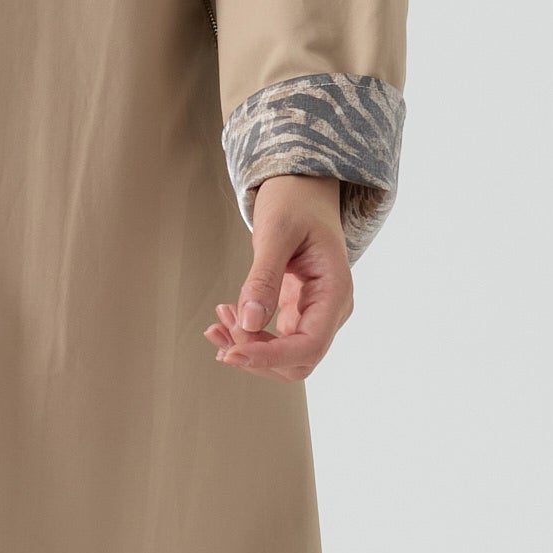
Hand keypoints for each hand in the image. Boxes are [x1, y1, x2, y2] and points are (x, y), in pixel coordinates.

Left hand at [206, 172, 352, 382]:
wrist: (302, 191)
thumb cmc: (295, 203)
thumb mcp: (276, 232)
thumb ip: (264, 277)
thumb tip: (250, 322)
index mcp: (335, 290)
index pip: (309, 345)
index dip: (271, 356)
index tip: (233, 352)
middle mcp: (330, 310)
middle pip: (297, 361)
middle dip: (255, 353)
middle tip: (221, 325)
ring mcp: (314, 314)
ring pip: (282, 357)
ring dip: (246, 348)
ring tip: (217, 323)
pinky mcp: (296, 314)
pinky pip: (272, 340)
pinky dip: (246, 337)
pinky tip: (224, 319)